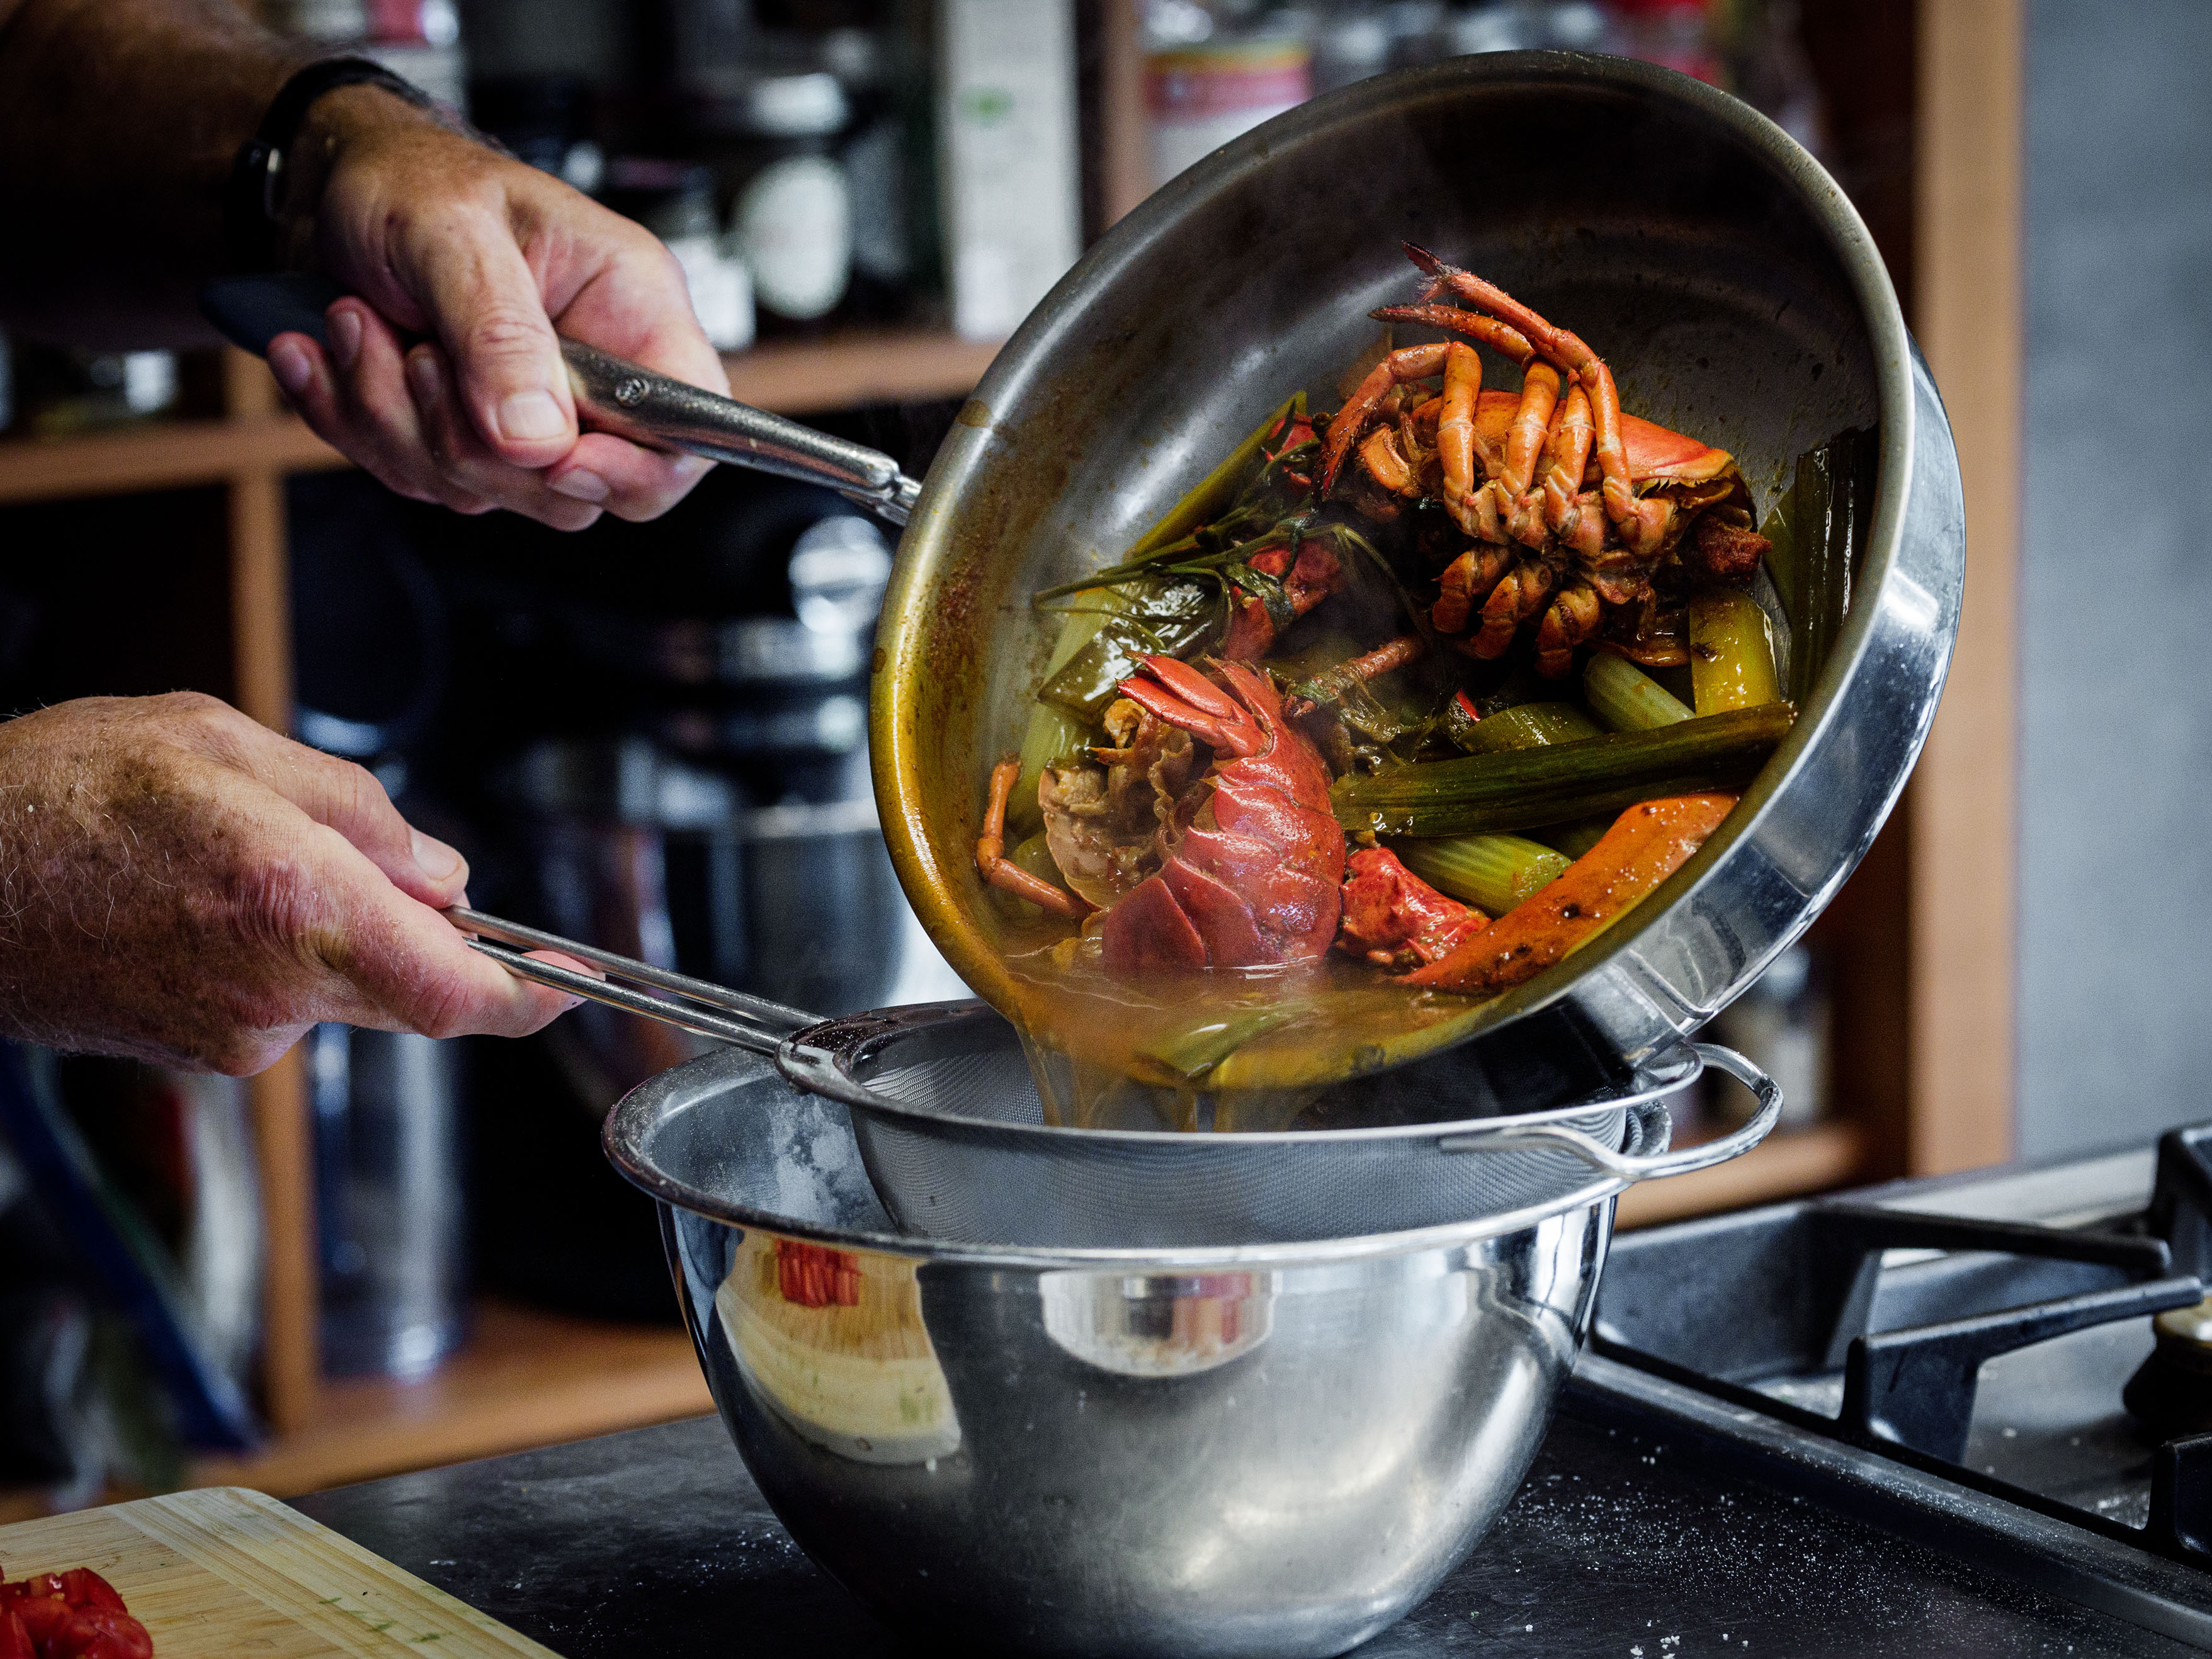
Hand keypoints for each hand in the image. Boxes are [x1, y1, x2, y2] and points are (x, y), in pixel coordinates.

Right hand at [0, 693, 579, 1073]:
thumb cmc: (59, 793)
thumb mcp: (226, 744)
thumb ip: (357, 813)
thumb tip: (442, 877)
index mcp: (298, 909)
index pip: (458, 990)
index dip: (533, 996)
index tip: (578, 985)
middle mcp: (275, 994)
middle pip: (411, 989)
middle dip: (419, 930)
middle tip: (372, 859)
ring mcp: (231, 1037)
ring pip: (341, 987)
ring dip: (330, 928)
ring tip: (231, 855)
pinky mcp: (194, 1052)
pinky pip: (278, 1001)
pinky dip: (274, 950)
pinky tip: (200, 898)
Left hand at [262, 86, 724, 529]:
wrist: (333, 182)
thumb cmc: (411, 179)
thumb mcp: (451, 232)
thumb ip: (500, 334)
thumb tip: (538, 439)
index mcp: (631, 310)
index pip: (687, 429)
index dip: (636, 470)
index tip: (553, 461)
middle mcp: (594, 375)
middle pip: (575, 488)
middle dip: (473, 443)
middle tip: (417, 355)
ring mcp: (529, 417)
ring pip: (489, 489)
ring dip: (396, 420)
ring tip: (356, 322)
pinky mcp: (468, 438)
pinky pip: (423, 479)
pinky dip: (359, 422)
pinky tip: (334, 351)